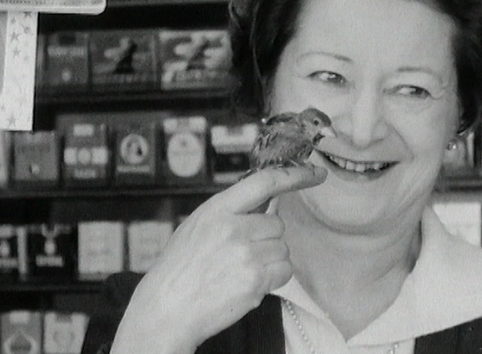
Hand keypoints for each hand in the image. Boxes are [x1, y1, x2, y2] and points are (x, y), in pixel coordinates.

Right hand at [109, 165, 327, 353]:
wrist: (166, 308)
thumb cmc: (180, 269)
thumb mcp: (198, 226)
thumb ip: (231, 213)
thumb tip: (267, 202)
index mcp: (217, 209)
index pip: (264, 182)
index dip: (295, 175)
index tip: (314, 174)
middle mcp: (233, 228)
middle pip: (277, 224)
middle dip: (266, 239)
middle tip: (241, 255)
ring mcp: (245, 254)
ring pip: (283, 249)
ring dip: (269, 261)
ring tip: (239, 271)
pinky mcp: (255, 280)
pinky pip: (284, 271)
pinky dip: (273, 279)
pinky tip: (248, 283)